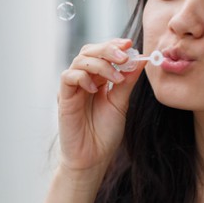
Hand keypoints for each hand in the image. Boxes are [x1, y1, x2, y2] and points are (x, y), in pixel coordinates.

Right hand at [57, 38, 145, 171]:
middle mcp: (84, 80)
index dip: (114, 45)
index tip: (130, 45)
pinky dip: (82, 77)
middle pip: (90, 51)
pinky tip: (94, 89)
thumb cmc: (105, 133)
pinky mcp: (64, 98)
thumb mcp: (121, 103)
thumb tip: (139, 60)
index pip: (102, 53)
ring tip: (115, 79)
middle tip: (124, 56)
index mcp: (98, 79)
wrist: (93, 157)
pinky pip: (68, 77)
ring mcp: (73, 88)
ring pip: (79, 60)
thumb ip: (126, 82)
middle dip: (107, 50)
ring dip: (100, 64)